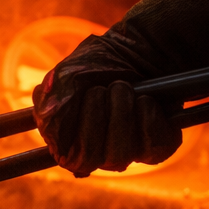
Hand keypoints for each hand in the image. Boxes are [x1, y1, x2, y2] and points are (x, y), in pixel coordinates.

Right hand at [32, 35, 181, 177]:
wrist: (139, 49)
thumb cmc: (97, 64)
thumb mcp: (67, 76)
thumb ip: (52, 105)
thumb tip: (51, 132)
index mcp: (67, 143)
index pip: (70, 158)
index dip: (79, 128)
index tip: (88, 94)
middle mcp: (96, 155)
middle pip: (93, 158)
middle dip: (98, 117)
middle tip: (105, 88)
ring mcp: (127, 153)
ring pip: (121, 154)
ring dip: (122, 113)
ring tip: (124, 88)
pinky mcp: (157, 147)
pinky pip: (153, 146)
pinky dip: (148, 117)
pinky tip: (146, 99)